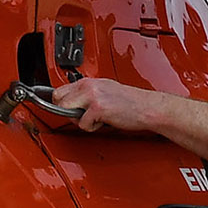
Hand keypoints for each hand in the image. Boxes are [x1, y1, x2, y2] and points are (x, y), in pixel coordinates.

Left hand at [49, 77, 207, 162]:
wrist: (148, 108)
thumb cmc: (131, 103)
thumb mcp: (106, 91)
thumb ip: (88, 94)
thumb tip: (71, 103)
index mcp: (90, 80)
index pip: (60, 89)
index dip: (61, 102)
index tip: (63, 108)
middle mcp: (89, 85)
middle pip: (59, 99)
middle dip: (68, 111)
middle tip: (84, 116)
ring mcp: (93, 96)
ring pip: (67, 110)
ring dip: (79, 119)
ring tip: (96, 118)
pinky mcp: (98, 108)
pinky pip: (83, 123)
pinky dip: (92, 127)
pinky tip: (105, 122)